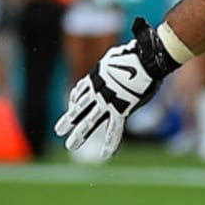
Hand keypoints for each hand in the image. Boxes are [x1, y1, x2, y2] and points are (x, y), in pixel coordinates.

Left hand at [56, 17, 178, 158]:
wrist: (145, 57)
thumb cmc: (137, 52)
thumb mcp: (118, 53)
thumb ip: (115, 58)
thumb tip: (120, 49)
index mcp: (96, 78)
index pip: (80, 91)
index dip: (75, 100)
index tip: (71, 106)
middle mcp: (97, 91)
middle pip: (79, 108)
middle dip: (68, 120)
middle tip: (59, 129)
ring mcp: (106, 101)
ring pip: (90, 121)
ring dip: (79, 135)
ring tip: (70, 145)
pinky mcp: (120, 109)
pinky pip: (114, 129)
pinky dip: (110, 143)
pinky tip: (105, 155)